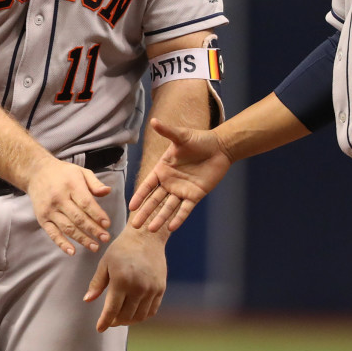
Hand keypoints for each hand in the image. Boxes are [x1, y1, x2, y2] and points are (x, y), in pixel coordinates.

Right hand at [25, 159, 112, 255]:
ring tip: (95, 247)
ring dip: (82, 239)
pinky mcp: (42, 218)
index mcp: (71, 185)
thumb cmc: (63, 173)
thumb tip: (108, 191)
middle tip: (106, 238)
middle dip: (93, 230)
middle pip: (78, 218)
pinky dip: (62, 244)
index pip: (86, 203)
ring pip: (67, 228)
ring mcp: (49, 210)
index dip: (97, 215)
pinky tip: (72, 252)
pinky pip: (52, 233)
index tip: (107, 224)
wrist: (36, 172)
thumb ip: (95, 183)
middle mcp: (59, 198)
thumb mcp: (81, 172)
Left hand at [83, 226, 167, 331]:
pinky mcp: (160, 288)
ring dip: (128, 321)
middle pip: (125, 316)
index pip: (111, 310)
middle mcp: (138, 286)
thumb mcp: (105, 263)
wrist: (146, 237)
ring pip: (139, 316)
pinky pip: (151, 310)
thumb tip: (87, 300)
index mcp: (121, 280)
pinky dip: (142, 316)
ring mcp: (151, 289)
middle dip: (115, 321)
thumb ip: (97, 283)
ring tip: (121, 317)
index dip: (104, 322)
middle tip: (110, 320)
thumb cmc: (122, 249)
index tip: (99, 328)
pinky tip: (134, 313)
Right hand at [127, 117, 232, 232]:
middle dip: (145, 212)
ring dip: (160, 218)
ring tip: (150, 230)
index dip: (140, 196)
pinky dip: (179, 218)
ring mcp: (182, 190)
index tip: (131, 207)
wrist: (220, 147)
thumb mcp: (182, 136)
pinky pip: (185, 209)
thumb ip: (168, 131)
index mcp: (163, 169)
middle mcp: (170, 182)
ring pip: (168, 207)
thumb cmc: (199, 140)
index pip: (148, 185)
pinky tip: (171, 228)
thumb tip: (154, 121)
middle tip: (135, 226)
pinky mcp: (195, 195)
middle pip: (155, 200)